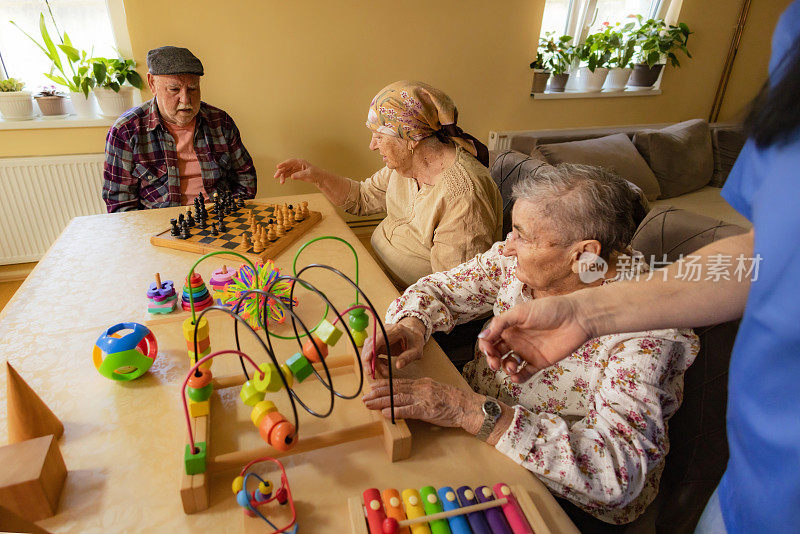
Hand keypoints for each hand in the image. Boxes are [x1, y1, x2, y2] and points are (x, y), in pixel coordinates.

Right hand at [274, 158, 323, 184]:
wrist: (319, 177)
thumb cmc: (315, 173)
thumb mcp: (309, 173)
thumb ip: (300, 175)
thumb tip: (292, 177)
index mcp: (300, 162)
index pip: (290, 162)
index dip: (283, 164)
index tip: (278, 167)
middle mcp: (296, 164)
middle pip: (286, 167)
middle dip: (281, 171)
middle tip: (276, 176)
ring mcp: (295, 169)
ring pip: (286, 171)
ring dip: (282, 176)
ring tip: (281, 182)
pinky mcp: (295, 173)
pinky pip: (288, 175)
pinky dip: (285, 178)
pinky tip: (283, 181)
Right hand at [360, 318, 425, 377]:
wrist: (413, 334)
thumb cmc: (415, 341)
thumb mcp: (417, 351)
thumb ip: (408, 357)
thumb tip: (398, 366)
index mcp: (396, 330)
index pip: (379, 338)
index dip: (371, 348)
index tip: (367, 359)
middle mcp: (385, 331)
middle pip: (370, 343)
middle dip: (368, 359)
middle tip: (371, 372)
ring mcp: (380, 336)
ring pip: (368, 349)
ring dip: (372, 362)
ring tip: (385, 371)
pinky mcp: (378, 342)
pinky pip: (372, 352)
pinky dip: (375, 361)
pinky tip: (385, 364)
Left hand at [362, 377, 481, 429]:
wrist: (468, 406)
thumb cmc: (454, 401)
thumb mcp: (435, 391)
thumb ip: (421, 392)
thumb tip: (406, 397)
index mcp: (422, 383)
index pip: (399, 382)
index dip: (383, 385)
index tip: (372, 386)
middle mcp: (420, 388)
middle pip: (395, 389)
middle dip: (378, 393)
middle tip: (365, 396)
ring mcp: (423, 398)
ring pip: (397, 398)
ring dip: (381, 401)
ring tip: (369, 404)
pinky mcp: (427, 410)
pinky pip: (408, 410)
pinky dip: (395, 411)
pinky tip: (385, 413)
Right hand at [477, 296, 591, 381]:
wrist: (576, 318)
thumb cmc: (550, 309)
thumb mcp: (520, 312)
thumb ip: (500, 324)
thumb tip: (482, 336)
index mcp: (510, 326)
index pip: (491, 338)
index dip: (486, 345)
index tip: (487, 349)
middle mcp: (517, 339)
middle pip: (497, 353)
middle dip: (492, 359)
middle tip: (494, 362)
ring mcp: (528, 351)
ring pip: (509, 364)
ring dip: (505, 368)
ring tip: (511, 366)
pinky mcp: (540, 362)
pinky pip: (525, 373)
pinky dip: (518, 378)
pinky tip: (516, 377)